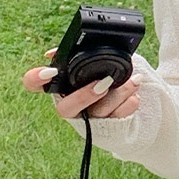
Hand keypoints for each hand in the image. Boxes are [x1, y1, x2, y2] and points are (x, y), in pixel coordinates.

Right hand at [22, 48, 141, 120]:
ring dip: (118, 95)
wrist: (144, 94)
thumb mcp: (101, 56)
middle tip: (103, 84)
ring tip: (134, 81)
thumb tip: (55, 51)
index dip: (35, 79)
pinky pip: (116, 120)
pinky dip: (129, 104)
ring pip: (96, 113)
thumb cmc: (113, 70)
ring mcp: (89, 118)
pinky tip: (136, 96)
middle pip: (64, 109)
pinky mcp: (109, 127)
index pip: (35, 83)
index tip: (50, 71)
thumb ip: (82, 52)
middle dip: (83, 97)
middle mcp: (71, 103)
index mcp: (63, 83)